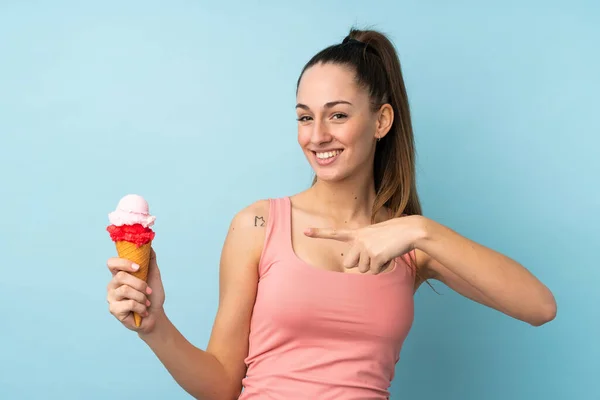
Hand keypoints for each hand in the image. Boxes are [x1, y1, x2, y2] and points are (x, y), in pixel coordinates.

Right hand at [106, 248, 165, 333]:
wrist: (155, 315)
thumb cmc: (152, 295)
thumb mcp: (154, 275)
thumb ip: (150, 260)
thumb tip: (149, 245)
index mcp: (120, 274)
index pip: (112, 263)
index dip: (123, 262)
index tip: (138, 267)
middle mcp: (113, 285)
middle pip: (121, 276)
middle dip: (139, 283)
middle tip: (148, 291)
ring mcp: (111, 298)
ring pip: (125, 290)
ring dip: (141, 297)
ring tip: (146, 302)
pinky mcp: (113, 310)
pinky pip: (128, 304)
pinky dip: (140, 307)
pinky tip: (142, 310)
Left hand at [304, 216, 423, 273]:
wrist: (410, 230)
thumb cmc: (395, 234)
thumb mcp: (375, 236)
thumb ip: (364, 246)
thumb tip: (362, 265)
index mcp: (358, 233)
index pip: (335, 233)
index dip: (319, 233)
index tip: (305, 231)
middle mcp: (359, 240)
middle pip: (349, 264)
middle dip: (360, 264)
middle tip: (374, 254)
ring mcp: (366, 248)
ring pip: (363, 270)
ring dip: (374, 266)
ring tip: (385, 252)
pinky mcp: (375, 256)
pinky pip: (375, 272)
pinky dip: (383, 267)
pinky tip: (390, 255)